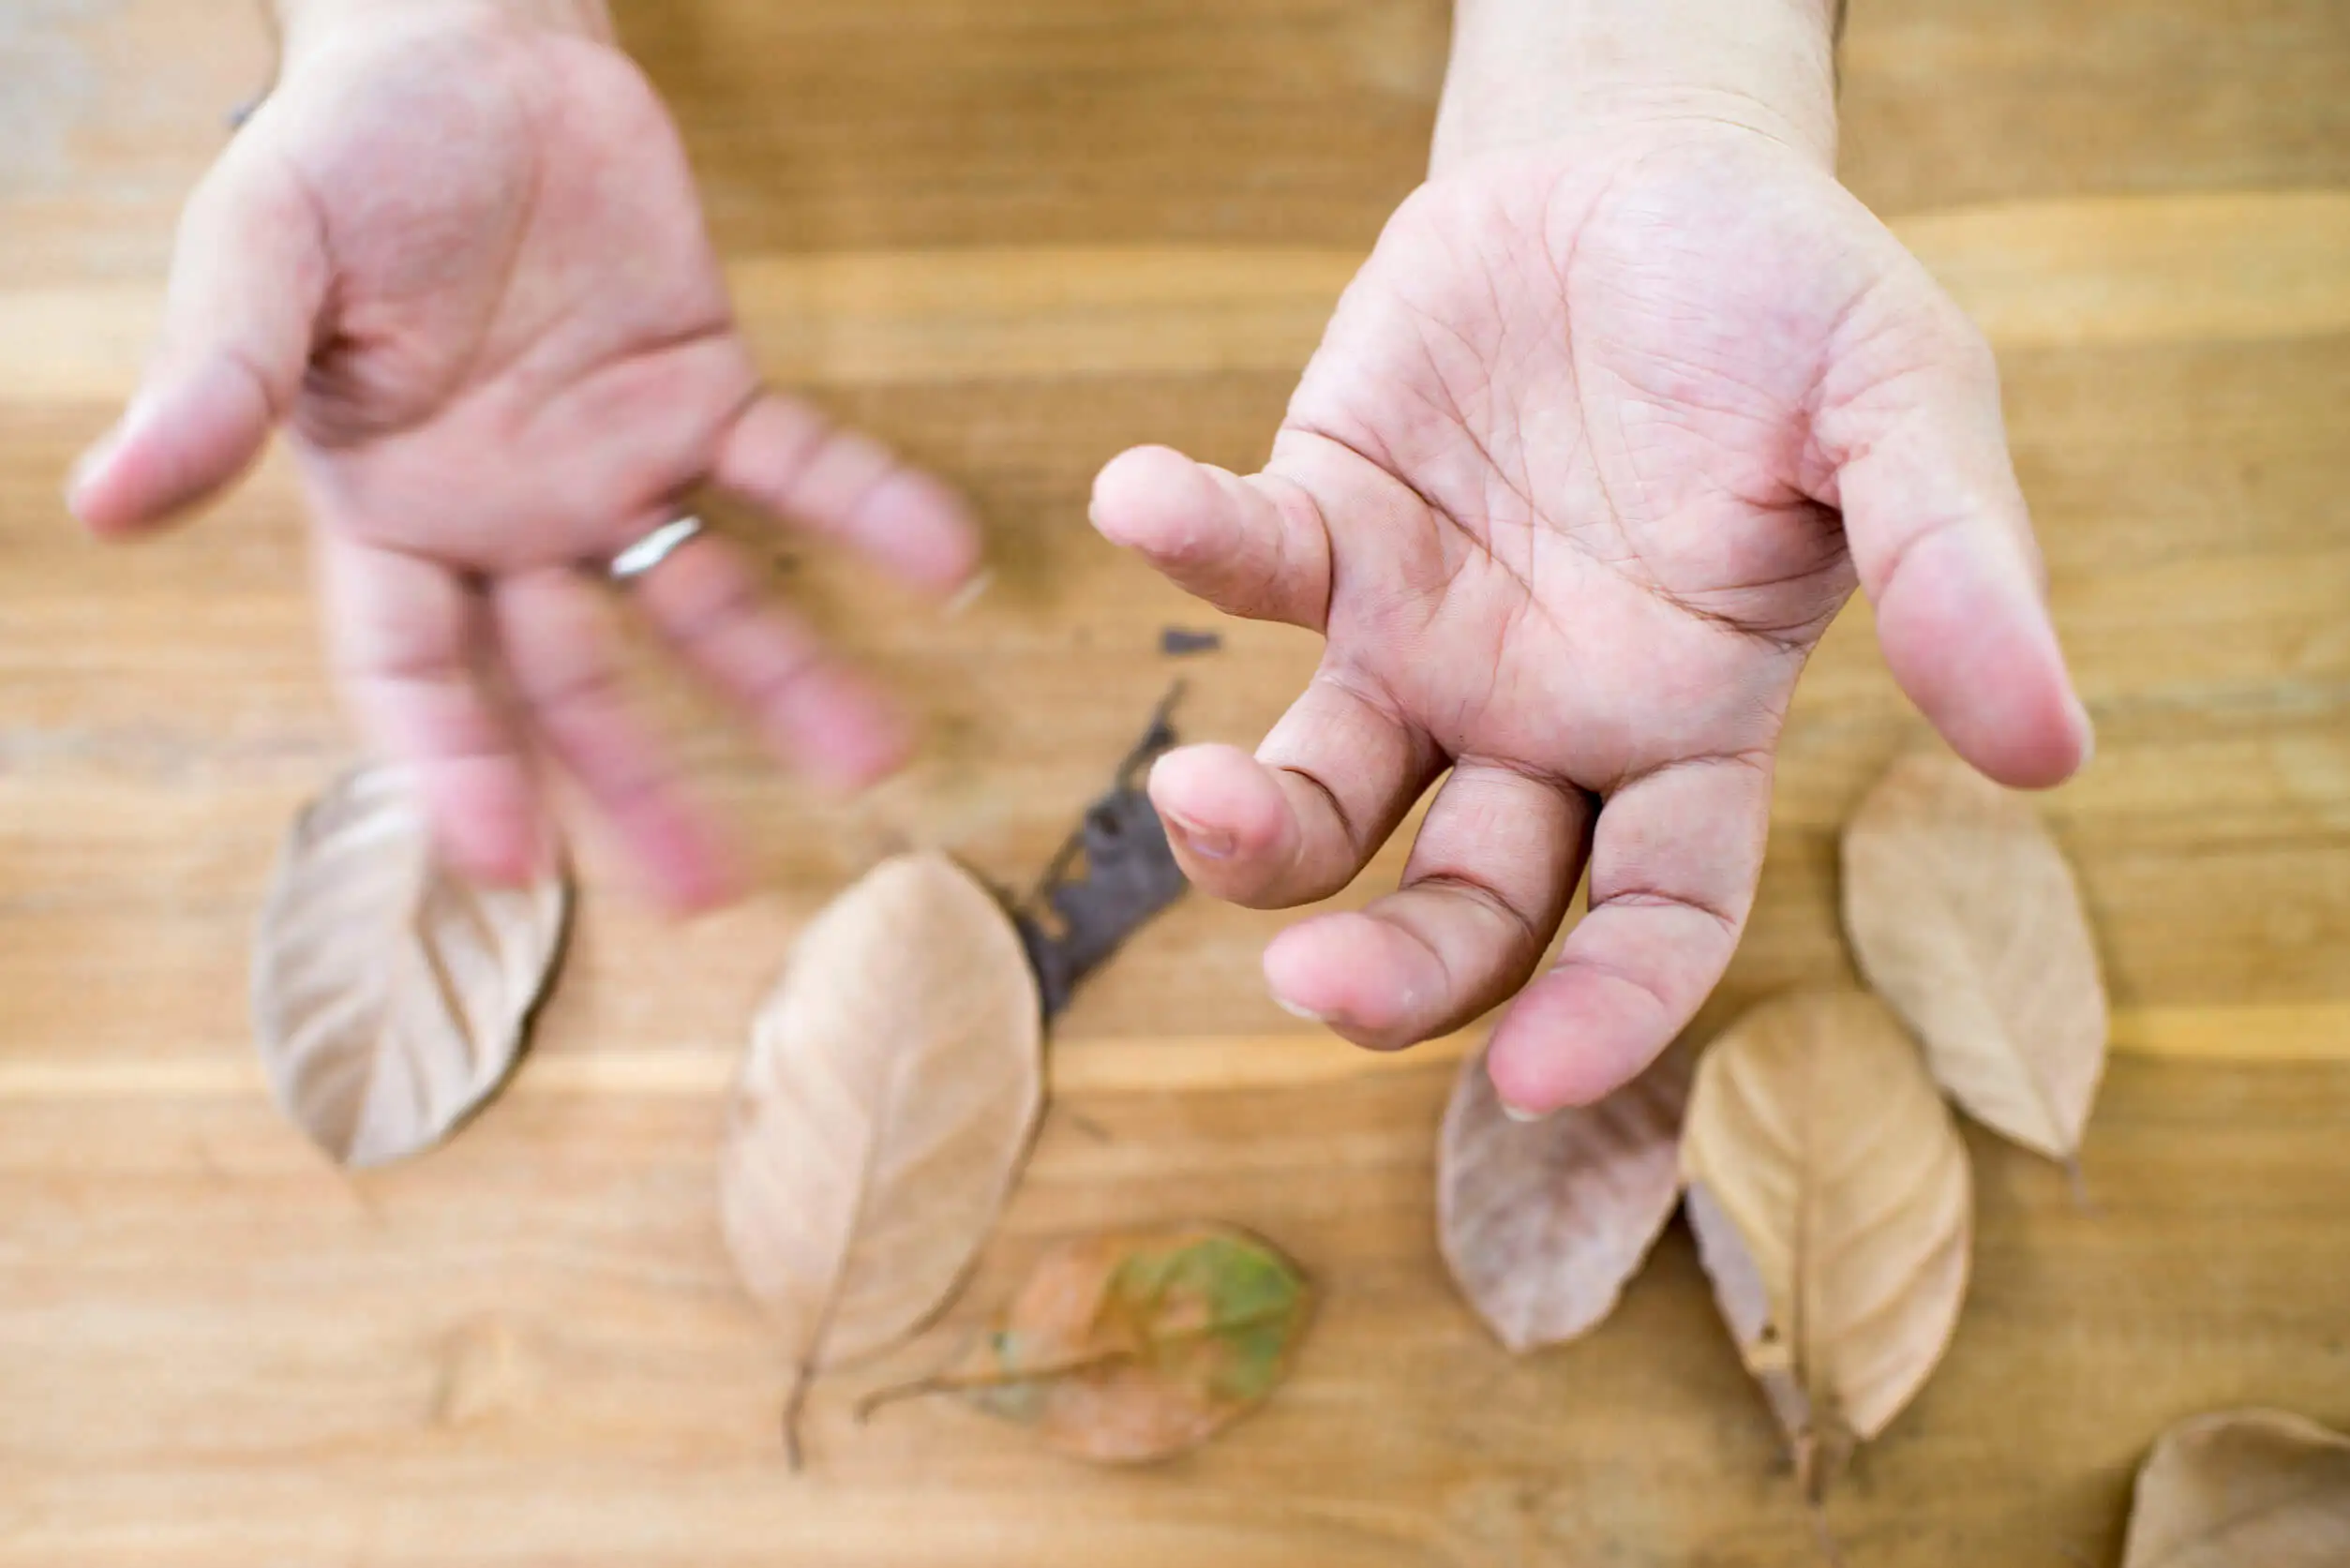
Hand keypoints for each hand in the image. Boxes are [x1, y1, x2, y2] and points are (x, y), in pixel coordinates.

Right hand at [67, 0, 977, 907]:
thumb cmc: (348, 150)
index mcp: (393, 511)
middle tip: (716, 888)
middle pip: (579, 681)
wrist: (468, 45)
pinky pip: (796, 468)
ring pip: (706, 600)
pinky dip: (868, 511)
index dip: (457, 765)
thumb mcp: (261, 254)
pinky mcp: (707, 390)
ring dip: (789, 680)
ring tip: (878, 759)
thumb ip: (218, 380)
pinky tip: (944, 565)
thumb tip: (106, 503)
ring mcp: (616, 462)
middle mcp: (511, 517)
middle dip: (643, 783)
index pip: (418, 672)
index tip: (512, 864)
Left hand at [1090, 120, 2090, 1114]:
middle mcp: (1541, 715)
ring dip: (1249, 827)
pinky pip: (1248, 562)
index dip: (1606, 1007)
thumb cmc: (1787, 302)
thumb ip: (1957, 569)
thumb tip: (2051, 751)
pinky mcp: (1326, 523)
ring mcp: (1422, 633)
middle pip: (1462, 901)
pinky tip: (1141, 497)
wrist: (1649, 169)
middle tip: (1312, 984)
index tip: (1531, 1075)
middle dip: (1392, 970)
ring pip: (1324, 792)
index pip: (1653, 911)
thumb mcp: (1902, 405)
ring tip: (1191, 793)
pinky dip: (1192, 539)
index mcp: (1687, 724)